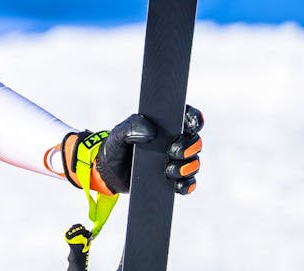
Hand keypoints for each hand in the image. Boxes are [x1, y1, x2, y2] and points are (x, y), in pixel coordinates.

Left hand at [62, 105, 203, 194]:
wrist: (108, 172)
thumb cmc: (116, 146)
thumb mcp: (119, 132)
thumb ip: (132, 126)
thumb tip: (151, 132)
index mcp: (166, 126)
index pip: (189, 118)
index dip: (195, 119)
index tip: (190, 125)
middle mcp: (175, 142)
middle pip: (195, 142)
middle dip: (190, 146)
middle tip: (174, 150)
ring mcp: (175, 162)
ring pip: (193, 164)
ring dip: (187, 167)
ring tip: (169, 169)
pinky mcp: (172, 180)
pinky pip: (188, 184)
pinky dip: (186, 185)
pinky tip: (176, 184)